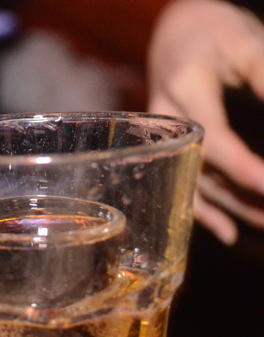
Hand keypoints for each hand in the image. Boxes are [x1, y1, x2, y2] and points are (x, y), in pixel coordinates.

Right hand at [148, 0, 263, 244]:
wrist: (177, 31)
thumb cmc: (214, 32)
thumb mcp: (247, 45)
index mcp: (183, 89)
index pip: (212, 139)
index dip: (241, 167)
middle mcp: (165, 120)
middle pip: (201, 170)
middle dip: (241, 197)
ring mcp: (160, 138)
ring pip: (193, 182)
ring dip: (230, 209)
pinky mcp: (164, 149)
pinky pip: (180, 184)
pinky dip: (204, 211)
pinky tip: (228, 233)